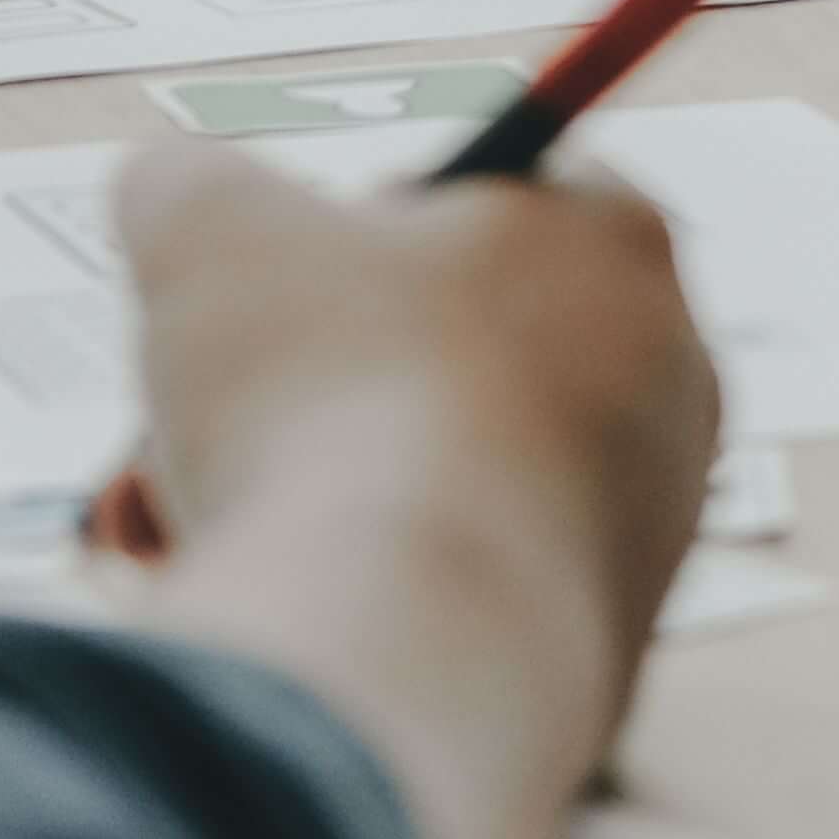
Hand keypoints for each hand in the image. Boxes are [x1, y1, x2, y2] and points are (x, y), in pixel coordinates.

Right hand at [96, 140, 715, 838]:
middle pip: (441, 352)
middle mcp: (664, 381)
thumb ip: (188, 182)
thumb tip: (175, 197)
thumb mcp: (205, 225)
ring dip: (300, 496)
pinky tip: (273, 614)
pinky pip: (454, 604)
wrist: (412, 647)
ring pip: (433, 484)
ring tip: (193, 526)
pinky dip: (359, 604)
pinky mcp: (599, 656)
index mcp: (612, 243)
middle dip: (297, 386)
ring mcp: (645, 528)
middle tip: (193, 419)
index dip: (352, 231)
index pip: (485, 194)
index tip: (271, 283)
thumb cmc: (332, 398)